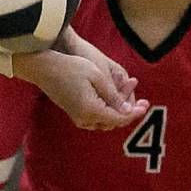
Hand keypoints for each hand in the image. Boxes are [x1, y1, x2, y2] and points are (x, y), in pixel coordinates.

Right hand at [14, 39, 148, 130]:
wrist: (44, 67)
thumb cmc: (71, 67)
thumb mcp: (97, 76)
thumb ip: (113, 96)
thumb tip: (127, 111)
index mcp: (91, 110)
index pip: (119, 118)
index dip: (134, 113)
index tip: (147, 105)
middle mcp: (84, 118)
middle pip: (113, 122)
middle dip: (128, 112)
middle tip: (141, 100)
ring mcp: (77, 117)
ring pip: (105, 121)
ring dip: (118, 111)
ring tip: (128, 95)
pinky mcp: (74, 112)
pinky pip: (96, 118)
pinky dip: (107, 111)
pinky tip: (113, 98)